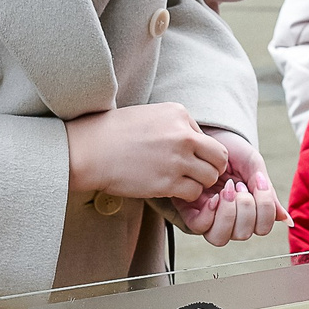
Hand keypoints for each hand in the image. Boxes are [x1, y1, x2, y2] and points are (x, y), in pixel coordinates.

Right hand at [67, 103, 227, 201]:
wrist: (90, 150)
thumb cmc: (115, 133)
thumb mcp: (151, 115)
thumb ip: (177, 126)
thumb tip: (197, 142)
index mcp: (179, 114)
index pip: (210, 139)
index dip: (202, 153)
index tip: (188, 161)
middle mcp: (183, 135)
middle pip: (219, 159)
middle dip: (211, 169)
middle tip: (195, 176)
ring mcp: (177, 159)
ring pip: (209, 178)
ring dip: (198, 183)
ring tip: (180, 182)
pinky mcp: (167, 182)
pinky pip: (193, 193)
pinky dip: (186, 195)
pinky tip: (171, 190)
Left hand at [174, 131, 279, 243]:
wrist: (210, 135)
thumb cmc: (233, 151)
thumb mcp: (254, 167)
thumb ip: (268, 195)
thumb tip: (287, 220)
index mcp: (249, 210)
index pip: (262, 228)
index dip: (263, 208)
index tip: (256, 183)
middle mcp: (230, 219)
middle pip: (242, 235)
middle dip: (245, 208)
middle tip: (238, 184)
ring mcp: (210, 217)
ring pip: (220, 238)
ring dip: (228, 213)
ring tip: (226, 189)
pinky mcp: (190, 212)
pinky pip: (200, 227)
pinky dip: (210, 212)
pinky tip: (214, 195)